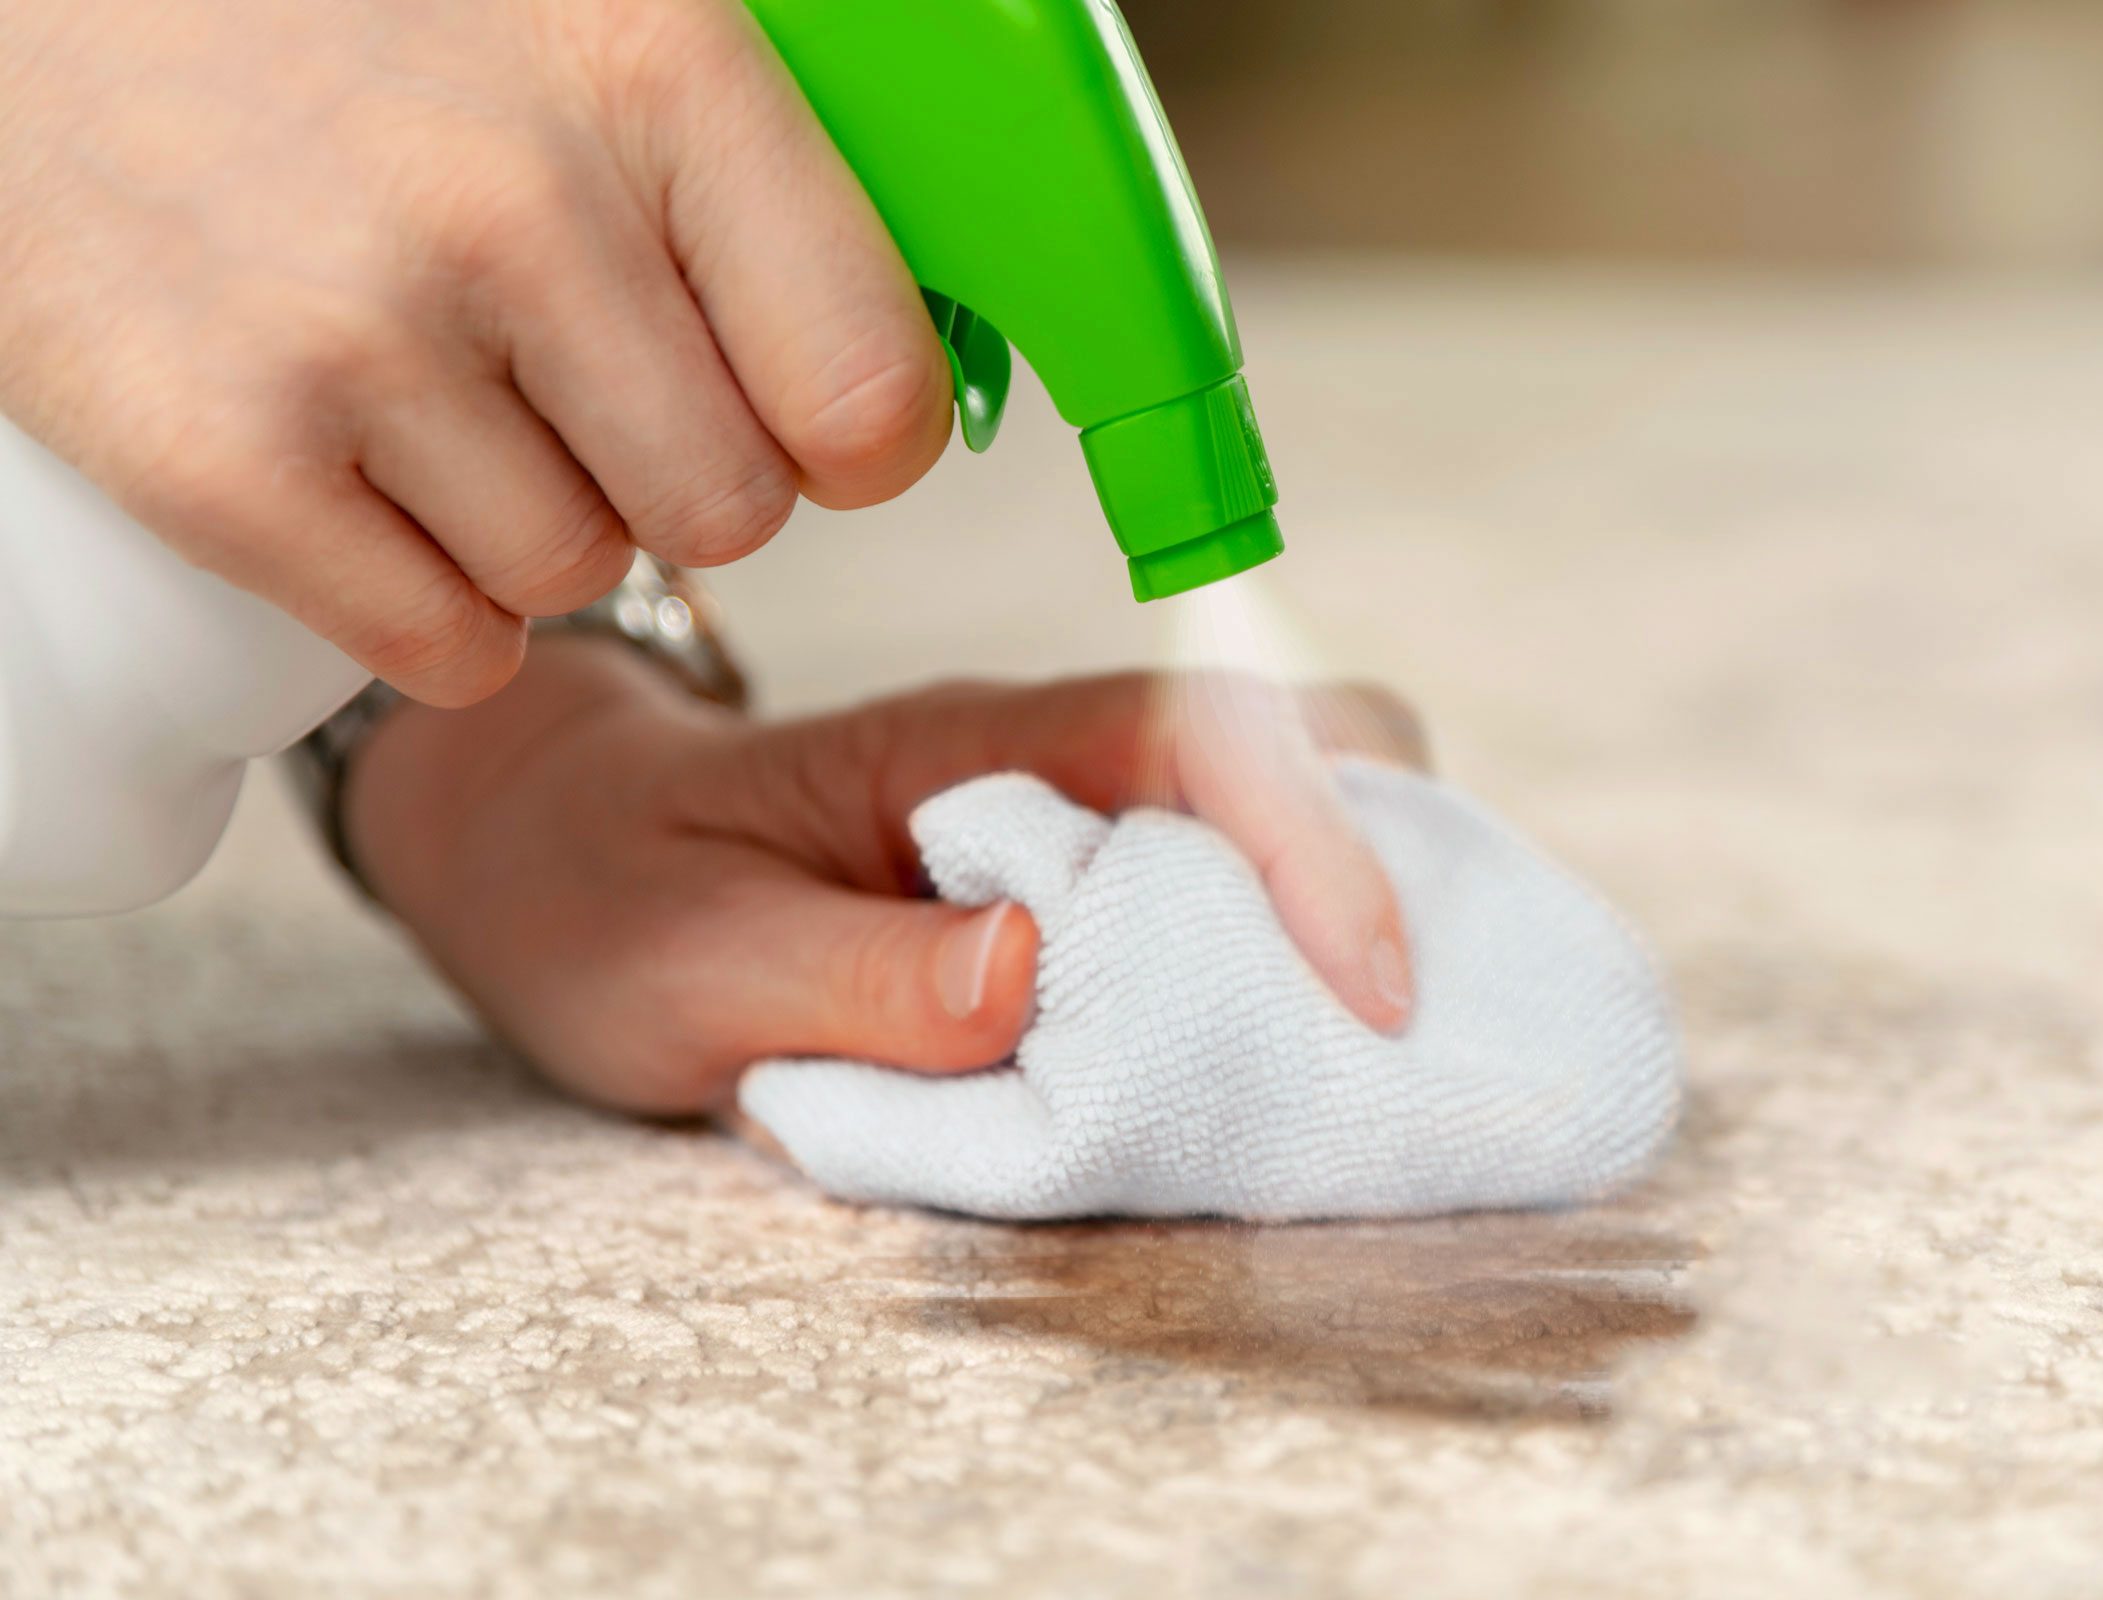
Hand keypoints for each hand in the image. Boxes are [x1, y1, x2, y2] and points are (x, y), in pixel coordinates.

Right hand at [0, 0, 949, 705]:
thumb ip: (746, 172)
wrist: (27, 0)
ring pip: (576, 579)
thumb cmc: (334, 15)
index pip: (873, 395)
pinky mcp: (219, 456)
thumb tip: (895, 374)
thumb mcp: (582, 16)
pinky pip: (446, 649)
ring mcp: (358, 337)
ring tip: (429, 388)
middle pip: (728, 511)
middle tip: (563, 380)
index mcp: (656, 73)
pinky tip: (365, 482)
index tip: (792, 415)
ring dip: (527, 523)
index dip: (848, 436)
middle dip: (668, 473)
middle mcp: (518, 207)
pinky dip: (424, 604)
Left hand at [343, 638, 1428, 1113]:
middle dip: (1389, 866)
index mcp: (961, 745)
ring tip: (1382, 1063)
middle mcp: (1043, 759)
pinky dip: (1289, 968)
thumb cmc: (606, 894)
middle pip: (1290, 747)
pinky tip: (1289, 1059)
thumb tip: (1028, 972)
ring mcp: (1070, 817)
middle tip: (1414, 1035)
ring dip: (1354, 920)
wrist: (557, 848)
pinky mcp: (1075, 885)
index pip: (1189, 736)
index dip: (1309, 844)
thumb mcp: (687, 963)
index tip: (1377, 991)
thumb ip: (852, 975)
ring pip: (1282, 819)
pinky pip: (1225, 899)